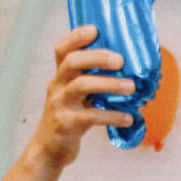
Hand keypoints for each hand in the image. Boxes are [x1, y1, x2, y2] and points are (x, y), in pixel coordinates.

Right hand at [21, 26, 133, 173]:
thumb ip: (92, 82)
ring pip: (81, 86)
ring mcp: (60, 104)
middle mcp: (58, 86)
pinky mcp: (66, 124)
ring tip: (131, 87)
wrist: (49, 150)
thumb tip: (129, 71)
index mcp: (61, 76)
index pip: (62, 49)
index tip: (95, 30)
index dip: (76, 37)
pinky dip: (112, 116)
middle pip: (72, 62)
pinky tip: (128, 118)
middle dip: (97, 57)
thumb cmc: (69, 118)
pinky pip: (91, 116)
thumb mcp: (75, 96)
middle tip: (120, 60)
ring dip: (109, 84)